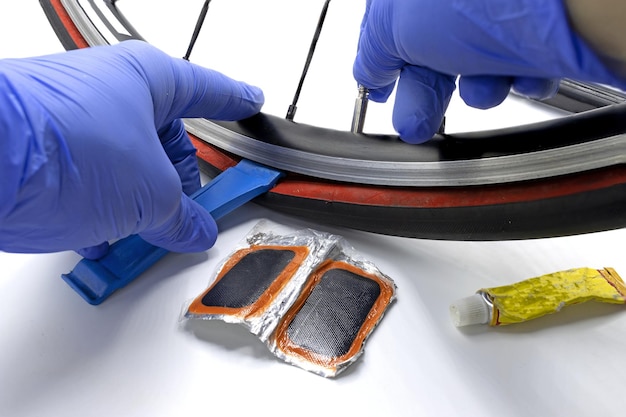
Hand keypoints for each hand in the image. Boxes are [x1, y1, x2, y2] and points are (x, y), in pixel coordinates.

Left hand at [0, 40, 263, 257]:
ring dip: (138, 205)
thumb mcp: (149, 194)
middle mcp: (108, 93)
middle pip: (163, 139)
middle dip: (179, 182)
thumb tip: (193, 229)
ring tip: (145, 237)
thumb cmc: (58, 145)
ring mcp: (73, 121)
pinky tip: (104, 238)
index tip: (250, 101)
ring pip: (125, 166)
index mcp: (147, 81)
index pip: (207, 90)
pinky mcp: (42, 151)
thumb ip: (181, 216)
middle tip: (192, 212)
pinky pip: (88, 182)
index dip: (235, 101)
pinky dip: (100, 212)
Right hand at [353, 0, 625, 142]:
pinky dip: (519, 82)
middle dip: (425, 95)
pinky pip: (522, 69)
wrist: (568, 0)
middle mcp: (462, 1)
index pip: (394, 30)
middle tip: (416, 124)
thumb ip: (374, 51)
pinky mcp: (543, 35)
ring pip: (479, 68)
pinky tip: (522, 77)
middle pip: (434, 55)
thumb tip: (369, 71)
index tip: (381, 94)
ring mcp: (505, 15)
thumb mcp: (396, 27)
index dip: (385, 66)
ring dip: (477, 89)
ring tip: (486, 87)